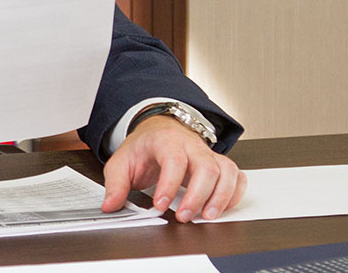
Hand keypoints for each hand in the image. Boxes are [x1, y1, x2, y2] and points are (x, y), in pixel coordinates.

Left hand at [101, 115, 246, 221]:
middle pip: (205, 167)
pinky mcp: (219, 163)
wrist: (159, 130)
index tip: (160, 205)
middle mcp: (191, 145)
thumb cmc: (143, 147)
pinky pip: (236, 176)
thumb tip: (111, 205)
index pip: (173, 159)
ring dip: (220, 197)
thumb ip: (115, 184)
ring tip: (206, 216)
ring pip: (225, 171)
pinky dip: (234, 193)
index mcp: (165, 141)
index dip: (169, 185)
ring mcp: (207, 153)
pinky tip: (222, 207)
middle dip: (197, 196)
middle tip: (183, 216)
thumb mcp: (122, 161)